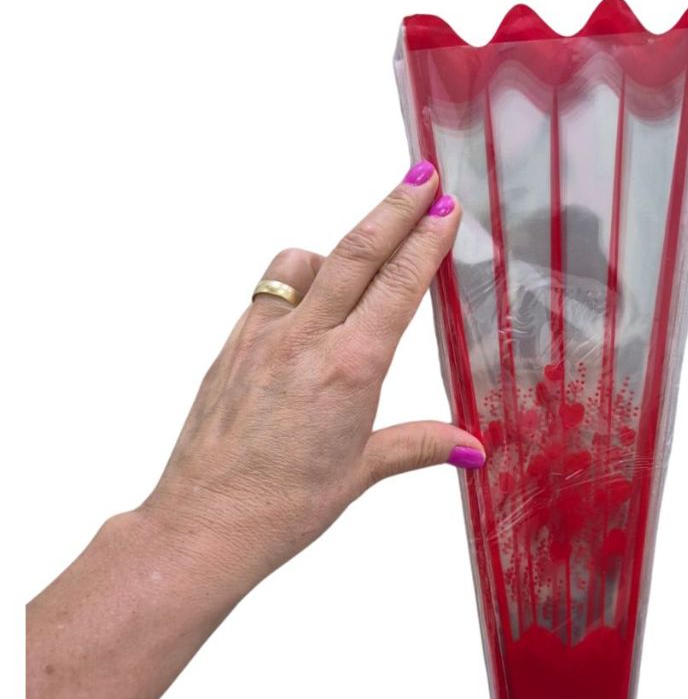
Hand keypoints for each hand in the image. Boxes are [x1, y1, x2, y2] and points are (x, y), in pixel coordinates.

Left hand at [140, 161, 483, 585]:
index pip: (398, 286)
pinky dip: (297, 281)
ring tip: (366, 250)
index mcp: (350, 368)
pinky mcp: (234, 345)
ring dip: (340, 246)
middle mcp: (305, 341)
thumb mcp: (361, 471)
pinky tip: (311, 301)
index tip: (444, 209)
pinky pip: (269, 292)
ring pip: (304, 262)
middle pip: (356, 252)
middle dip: (394, 207)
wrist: (206, 522)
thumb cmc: (282, 504)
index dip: (425, 241)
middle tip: (422, 176)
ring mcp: (263, 337)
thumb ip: (419, 445)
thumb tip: (470, 447)